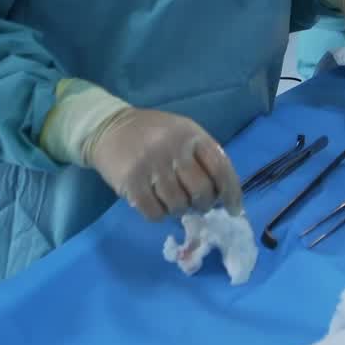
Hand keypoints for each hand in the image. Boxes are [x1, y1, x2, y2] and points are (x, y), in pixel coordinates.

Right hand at [86, 108, 241, 221]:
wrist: (110, 128)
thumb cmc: (154, 134)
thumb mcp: (184, 133)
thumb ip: (204, 157)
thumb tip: (223, 195)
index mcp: (192, 135)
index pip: (221, 167)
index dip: (232, 192)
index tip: (234, 209)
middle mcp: (174, 149)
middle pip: (201, 191)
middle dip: (204, 204)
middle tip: (198, 205)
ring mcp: (152, 165)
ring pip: (179, 205)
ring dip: (180, 210)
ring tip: (175, 202)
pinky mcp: (131, 183)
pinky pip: (155, 213)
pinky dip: (160, 216)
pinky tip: (157, 205)